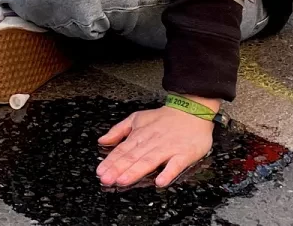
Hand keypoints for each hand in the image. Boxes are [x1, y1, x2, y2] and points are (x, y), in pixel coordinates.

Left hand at [96, 100, 216, 187]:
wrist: (192, 111)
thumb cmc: (164, 118)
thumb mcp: (137, 118)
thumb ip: (118, 130)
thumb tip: (102, 141)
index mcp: (140, 135)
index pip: (122, 150)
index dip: (110, 161)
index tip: (100, 172)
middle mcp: (152, 142)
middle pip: (133, 157)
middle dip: (118, 169)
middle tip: (107, 180)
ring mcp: (168, 148)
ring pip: (150, 161)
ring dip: (136, 171)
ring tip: (123, 180)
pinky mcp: (184, 154)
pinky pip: (176, 164)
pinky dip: (168, 173)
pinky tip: (160, 182)